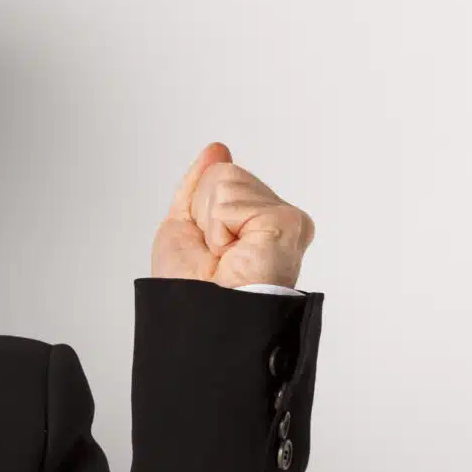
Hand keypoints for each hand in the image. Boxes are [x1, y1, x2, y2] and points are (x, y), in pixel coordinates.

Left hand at [151, 141, 315, 287]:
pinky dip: (219, 228)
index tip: (210, 248)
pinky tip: (233, 253)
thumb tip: (217, 149)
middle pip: (222, 174)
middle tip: (215, 255)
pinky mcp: (288, 221)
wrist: (202, 321)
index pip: (220, 178)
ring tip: (223, 255)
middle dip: (203, 214)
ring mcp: (285, 219)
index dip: (200, 211)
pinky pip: (231, 199)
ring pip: (226, 181)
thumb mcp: (184, 227)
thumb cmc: (192, 290)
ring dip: (210, 223)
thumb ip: (199, 186)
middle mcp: (275, 218)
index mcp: (254, 220)